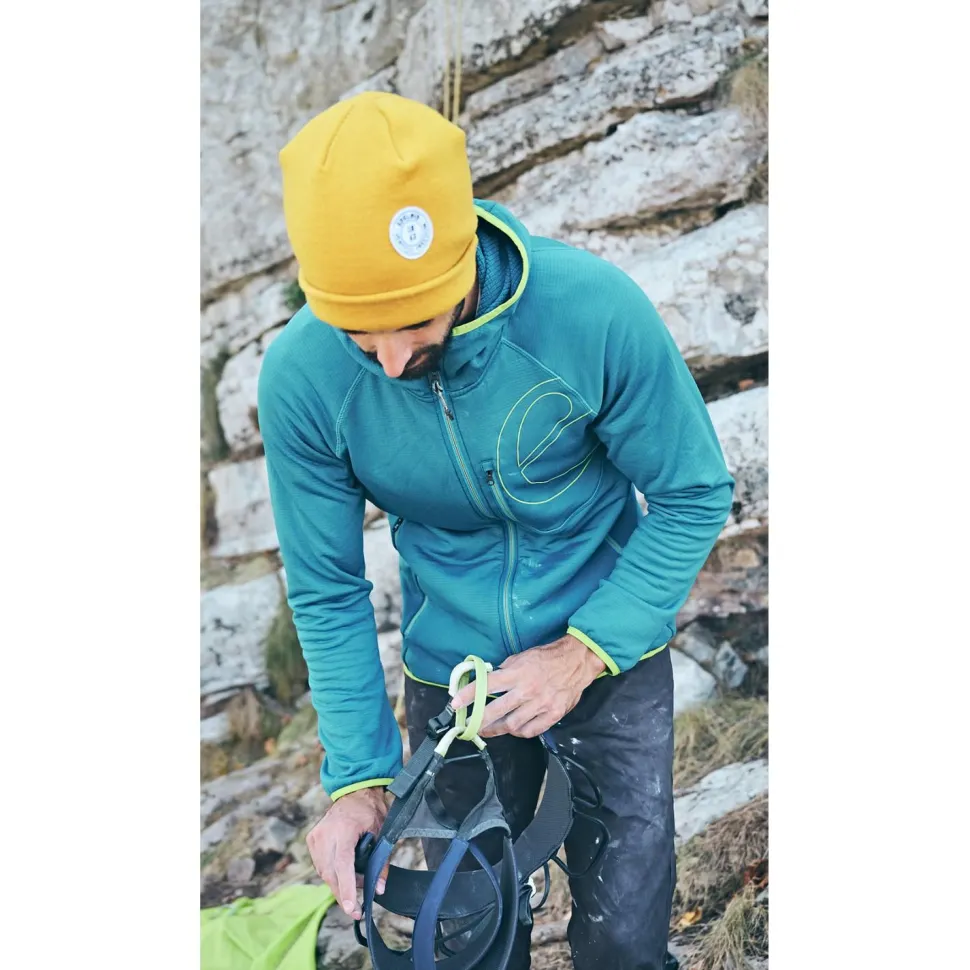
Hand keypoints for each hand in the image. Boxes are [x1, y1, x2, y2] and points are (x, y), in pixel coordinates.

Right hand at [306, 786, 388, 918]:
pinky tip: (344, 874)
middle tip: (357, 909)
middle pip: (331, 873)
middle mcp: (326, 833)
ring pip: (324, 872)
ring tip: (356, 886)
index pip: (343, 865)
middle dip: (343, 894)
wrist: (355, 790)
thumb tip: (379, 889)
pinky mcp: (312, 838)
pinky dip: (331, 873)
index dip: (347, 889)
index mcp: (344, 829)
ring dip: (338, 884)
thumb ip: (380, 862)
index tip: (352, 908)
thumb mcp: (381, 833)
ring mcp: (317, 836)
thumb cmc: (370, 810)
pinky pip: (320, 865)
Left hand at [452, 634, 605, 739]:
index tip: (455, 703)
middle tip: (470, 725)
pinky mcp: (553, 714)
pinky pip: (531, 730)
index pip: (487, 685)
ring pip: (512, 725)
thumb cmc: (547, 657)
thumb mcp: (522, 656)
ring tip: (489, 729)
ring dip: (498, 729)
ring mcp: (541, 704)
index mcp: (518, 673)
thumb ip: (506, 669)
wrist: (576, 661)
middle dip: (479, 720)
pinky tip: (514, 729)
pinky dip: (519, 732)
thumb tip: (490, 679)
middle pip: (496, 711)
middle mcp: (527, 690)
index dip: (469, 695)